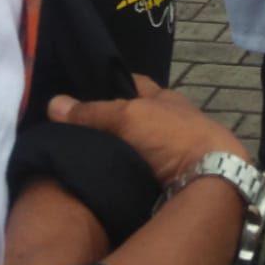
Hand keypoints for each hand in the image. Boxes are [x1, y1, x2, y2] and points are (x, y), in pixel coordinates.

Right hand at [47, 75, 247, 185]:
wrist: (212, 179)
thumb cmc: (174, 136)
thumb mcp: (130, 115)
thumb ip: (94, 112)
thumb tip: (53, 103)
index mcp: (165, 99)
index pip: (133, 84)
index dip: (109, 85)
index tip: (81, 93)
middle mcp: (171, 121)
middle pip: (133, 117)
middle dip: (109, 124)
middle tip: (70, 134)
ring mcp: (174, 150)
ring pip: (137, 145)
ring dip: (116, 151)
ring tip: (79, 159)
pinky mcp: (172, 178)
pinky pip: (140, 170)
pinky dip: (124, 173)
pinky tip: (104, 180)